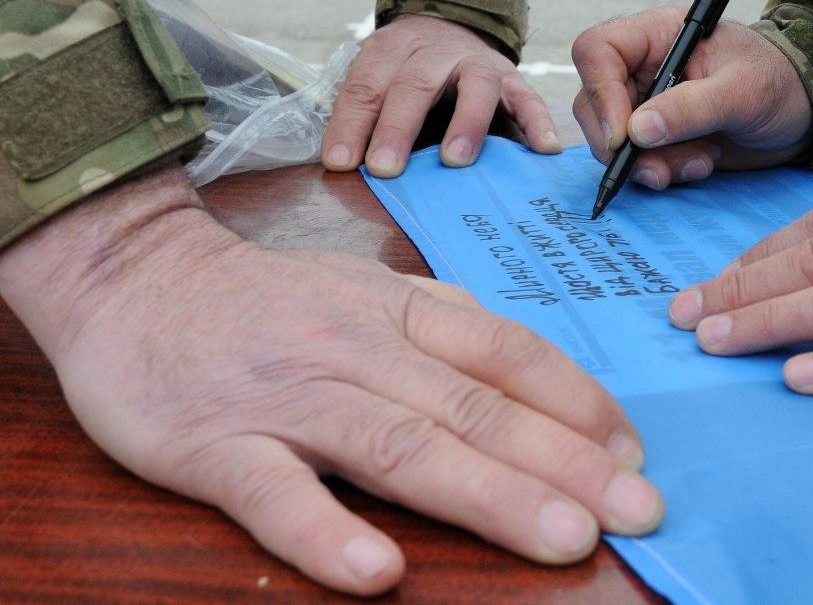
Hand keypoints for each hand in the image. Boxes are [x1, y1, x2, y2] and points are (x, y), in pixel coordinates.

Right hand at [0, 170, 660, 595]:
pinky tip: (378, 573)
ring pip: (398, 446)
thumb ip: (444, 321)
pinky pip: (273, 493)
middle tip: (639, 510)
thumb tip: (528, 363)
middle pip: (474, 406)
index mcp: (400, 311)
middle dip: (564, 462)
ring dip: (487, 494)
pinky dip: (325, 532)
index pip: (508, 353)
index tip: (633, 453)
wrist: (133, 279)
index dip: (577, 403)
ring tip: (564, 538)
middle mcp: (357, 347)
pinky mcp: (214, 445)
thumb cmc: (269, 297)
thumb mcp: (366, 286)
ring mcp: (288, 397)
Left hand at [323, 14, 561, 177]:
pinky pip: (529, 99)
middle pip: (415, 85)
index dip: (352, 124)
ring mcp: (479, 64)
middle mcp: (436, 51)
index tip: (341, 162)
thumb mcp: (378, 77)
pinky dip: (538, 122)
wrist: (453, 26)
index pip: (366, 86)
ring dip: (466, 123)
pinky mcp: (514, 79)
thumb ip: (364, 112)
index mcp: (392, 50)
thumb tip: (340, 163)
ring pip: (475, 87)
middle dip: (398, 128)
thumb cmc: (408, 70)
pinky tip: (543, 149)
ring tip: (455, 161)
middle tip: (384, 168)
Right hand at [571, 6, 812, 189]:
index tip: (623, 136)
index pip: (597, 51)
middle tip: (657, 167)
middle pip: (593, 103)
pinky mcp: (659, 140)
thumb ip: (691, 108)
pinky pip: (636, 163)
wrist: (806, 113)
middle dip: (621, 144)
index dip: (600, 93)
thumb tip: (636, 132)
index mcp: (657, 35)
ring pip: (611, 141)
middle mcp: (642, 69)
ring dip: (647, 164)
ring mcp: (647, 106)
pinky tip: (700, 166)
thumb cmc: (780, 82)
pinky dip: (662, 174)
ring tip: (698, 164)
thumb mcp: (743, 91)